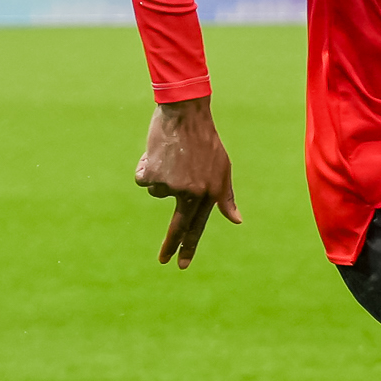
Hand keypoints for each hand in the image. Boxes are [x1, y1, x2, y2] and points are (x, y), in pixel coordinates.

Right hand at [135, 98, 240, 267]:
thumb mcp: (223, 169)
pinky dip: (146, 167)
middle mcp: (192, 193)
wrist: (186, 115)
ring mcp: (172, 185)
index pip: (198, 226)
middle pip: (178, 226)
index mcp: (211, 192)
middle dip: (170, 245)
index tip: (182, 264)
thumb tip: (237, 220)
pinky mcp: (154, 175)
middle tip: (163, 262)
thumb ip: (225, 196)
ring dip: (160, 176)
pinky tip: (158, 152)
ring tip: (172, 157)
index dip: (189, 246)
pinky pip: (143, 179)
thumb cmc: (205, 141)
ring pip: (157, 192)